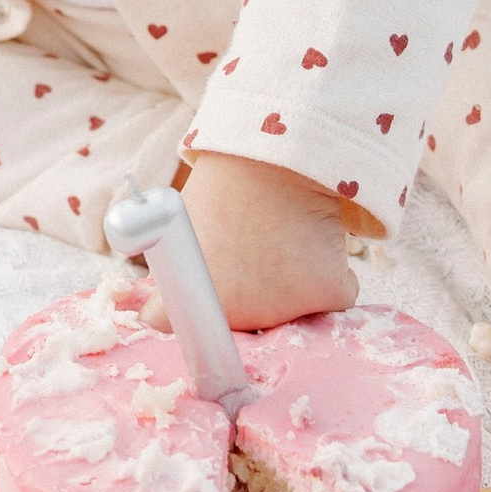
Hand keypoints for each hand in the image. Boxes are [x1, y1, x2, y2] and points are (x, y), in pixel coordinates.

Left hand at [178, 150, 359, 328]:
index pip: (186, 334)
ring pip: (294, 313)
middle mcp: (245, 319)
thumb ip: (174, 276)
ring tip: (280, 244)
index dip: (193, 316)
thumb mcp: (178, 232)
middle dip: (249, 303)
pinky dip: (330, 278)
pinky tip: (315, 245)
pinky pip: (333, 298)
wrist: (277, 157)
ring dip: (290, 290)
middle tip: (250, 258)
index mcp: (194, 306)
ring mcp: (290, 310)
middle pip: (249, 325)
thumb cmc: (223, 189)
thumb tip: (157, 308)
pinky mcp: (330, 296)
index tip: (202, 303)